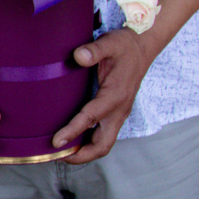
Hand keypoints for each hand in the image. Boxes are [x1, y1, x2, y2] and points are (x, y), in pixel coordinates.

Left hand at [48, 25, 162, 164]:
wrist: (142, 47)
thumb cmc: (124, 46)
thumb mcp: (110, 42)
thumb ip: (94, 50)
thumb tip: (78, 56)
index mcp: (115, 96)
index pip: (91, 119)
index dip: (72, 132)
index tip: (55, 142)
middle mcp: (118, 110)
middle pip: (102, 145)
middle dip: (80, 155)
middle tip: (56, 156)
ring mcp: (118, 114)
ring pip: (103, 144)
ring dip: (84, 152)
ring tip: (60, 153)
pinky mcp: (115, 113)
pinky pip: (103, 136)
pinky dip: (87, 143)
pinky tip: (71, 140)